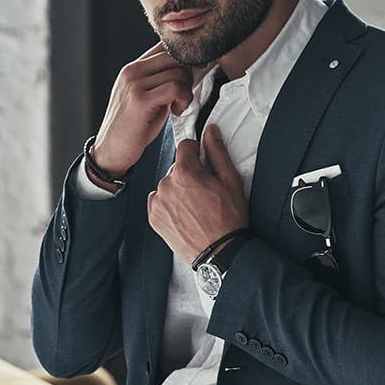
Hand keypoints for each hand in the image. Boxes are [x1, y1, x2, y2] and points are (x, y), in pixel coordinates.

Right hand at [89, 41, 194, 175]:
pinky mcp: (140, 99)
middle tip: (184, 96)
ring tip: (178, 107)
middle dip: (188, 75)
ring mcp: (134, 83)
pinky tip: (176, 112)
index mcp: (133, 68)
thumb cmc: (132, 128)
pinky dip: (183, 99)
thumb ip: (160, 81)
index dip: (185, 58)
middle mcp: (132, 71)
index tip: (193, 74)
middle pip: (174, 56)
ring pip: (177, 72)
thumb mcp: (146, 97)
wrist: (111, 151)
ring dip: (187, 91)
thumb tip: (187, 69)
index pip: (165, 46)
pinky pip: (175, 87)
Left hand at [147, 124, 247, 264]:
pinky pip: (158, 201)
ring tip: (195, 206)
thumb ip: (217, 151)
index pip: (185, 146)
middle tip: (204, 191)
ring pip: (167, 184)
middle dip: (189, 174)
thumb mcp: (230, 180)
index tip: (203, 163)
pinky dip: (169, 204)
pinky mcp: (154, 218)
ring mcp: (158, 203)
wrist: (219, 252)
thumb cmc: (228, 218)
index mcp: (185, 172)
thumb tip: (210, 132)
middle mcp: (166, 185)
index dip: (197, 152)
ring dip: (178, 189)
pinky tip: (184, 213)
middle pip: (176, 167)